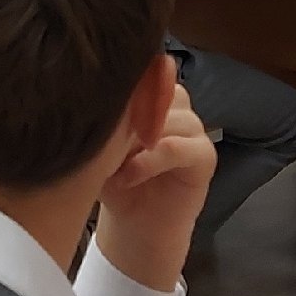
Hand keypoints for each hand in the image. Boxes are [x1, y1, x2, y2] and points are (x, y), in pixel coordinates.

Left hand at [92, 80, 218, 294]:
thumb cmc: (111, 178)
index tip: (94, 106)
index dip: (121, 87)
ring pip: (168, 117)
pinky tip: (128, 175)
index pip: (142, 70)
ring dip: (136, 140)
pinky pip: (179, 147)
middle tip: (103, 140)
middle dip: (127, 114)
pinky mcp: (205, 155)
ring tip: (111, 163)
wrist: (134, 226)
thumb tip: (89, 92)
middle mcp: (175, 105)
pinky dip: (150, 160)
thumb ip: (102, 116)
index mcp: (150, 93)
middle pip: (157, 89)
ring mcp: (193, 127)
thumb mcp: (98, 143)